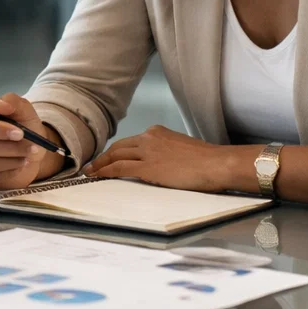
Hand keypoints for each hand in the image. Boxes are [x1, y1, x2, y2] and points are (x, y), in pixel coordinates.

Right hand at [0, 93, 65, 190]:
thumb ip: (13, 102)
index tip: (20, 133)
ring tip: (28, 156)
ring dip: (14, 161)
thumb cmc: (22, 128)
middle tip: (33, 148)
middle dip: (12, 148)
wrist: (26, 151)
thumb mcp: (24, 112)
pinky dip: (9, 173)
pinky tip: (18, 166)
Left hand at [86, 126, 247, 192]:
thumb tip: (161, 164)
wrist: (217, 164)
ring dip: (100, 164)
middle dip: (103, 156)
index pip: (130, 142)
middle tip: (92, 165)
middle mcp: (149, 138)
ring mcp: (147, 151)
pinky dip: (105, 171)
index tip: (107, 157)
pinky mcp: (148, 167)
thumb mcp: (182, 150)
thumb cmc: (207, 161)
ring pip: (115, 155)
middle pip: (118, 146)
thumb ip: (167, 153)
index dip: (116, 151)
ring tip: (90, 172)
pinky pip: (119, 168)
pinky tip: (98, 176)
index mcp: (158, 132)